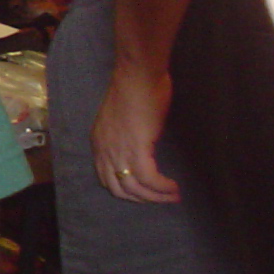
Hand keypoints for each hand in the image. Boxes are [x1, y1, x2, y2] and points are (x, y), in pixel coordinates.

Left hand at [90, 65, 179, 203]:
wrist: (138, 75)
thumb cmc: (135, 89)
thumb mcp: (122, 118)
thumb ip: (125, 136)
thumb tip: (142, 147)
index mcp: (99, 142)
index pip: (106, 178)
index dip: (126, 190)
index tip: (144, 192)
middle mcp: (104, 150)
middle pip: (118, 189)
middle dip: (142, 198)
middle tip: (162, 199)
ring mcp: (117, 150)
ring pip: (135, 188)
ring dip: (156, 197)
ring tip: (173, 196)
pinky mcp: (135, 148)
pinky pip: (148, 179)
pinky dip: (162, 187)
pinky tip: (173, 187)